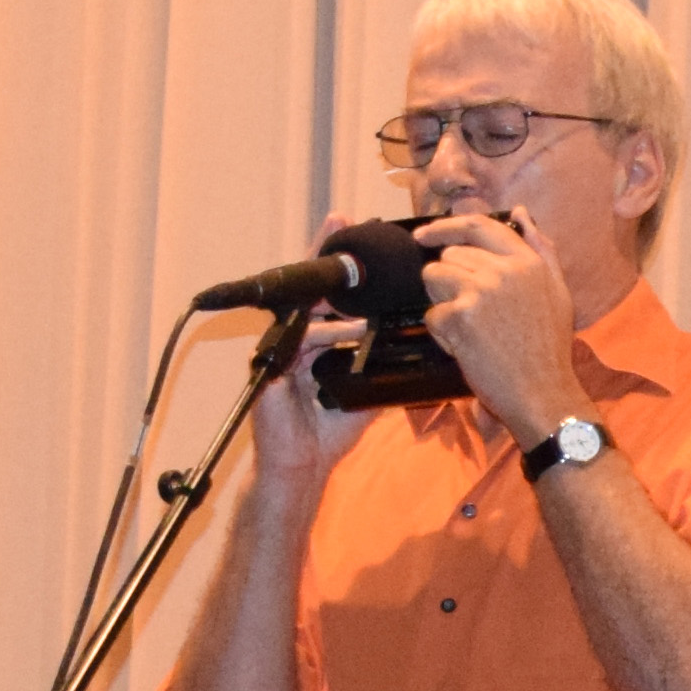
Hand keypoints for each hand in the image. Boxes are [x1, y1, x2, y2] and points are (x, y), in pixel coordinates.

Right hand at [242, 213, 383, 502]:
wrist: (304, 466)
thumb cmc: (331, 429)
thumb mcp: (367, 389)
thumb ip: (383, 363)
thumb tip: (421, 347)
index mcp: (315, 337)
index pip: (327, 291)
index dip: (336, 260)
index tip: (350, 226)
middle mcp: (294, 337)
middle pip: (308, 287)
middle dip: (325, 257)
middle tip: (343, 225)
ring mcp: (280, 350)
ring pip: (304, 310)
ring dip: (335, 302)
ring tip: (364, 296)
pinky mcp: (270, 369)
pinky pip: (298, 343)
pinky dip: (323, 335)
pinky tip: (345, 332)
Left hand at [414, 212, 587, 441]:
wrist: (543, 394)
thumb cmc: (549, 349)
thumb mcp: (558, 292)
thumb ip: (542, 250)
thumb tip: (522, 213)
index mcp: (528, 261)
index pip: (478, 226)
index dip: (445, 228)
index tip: (423, 236)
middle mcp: (504, 270)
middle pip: (450, 256)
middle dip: (449, 281)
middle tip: (470, 312)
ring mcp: (481, 290)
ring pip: (434, 278)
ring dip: (442, 303)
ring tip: (469, 328)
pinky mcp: (460, 315)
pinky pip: (431, 314)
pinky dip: (442, 334)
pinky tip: (467, 348)